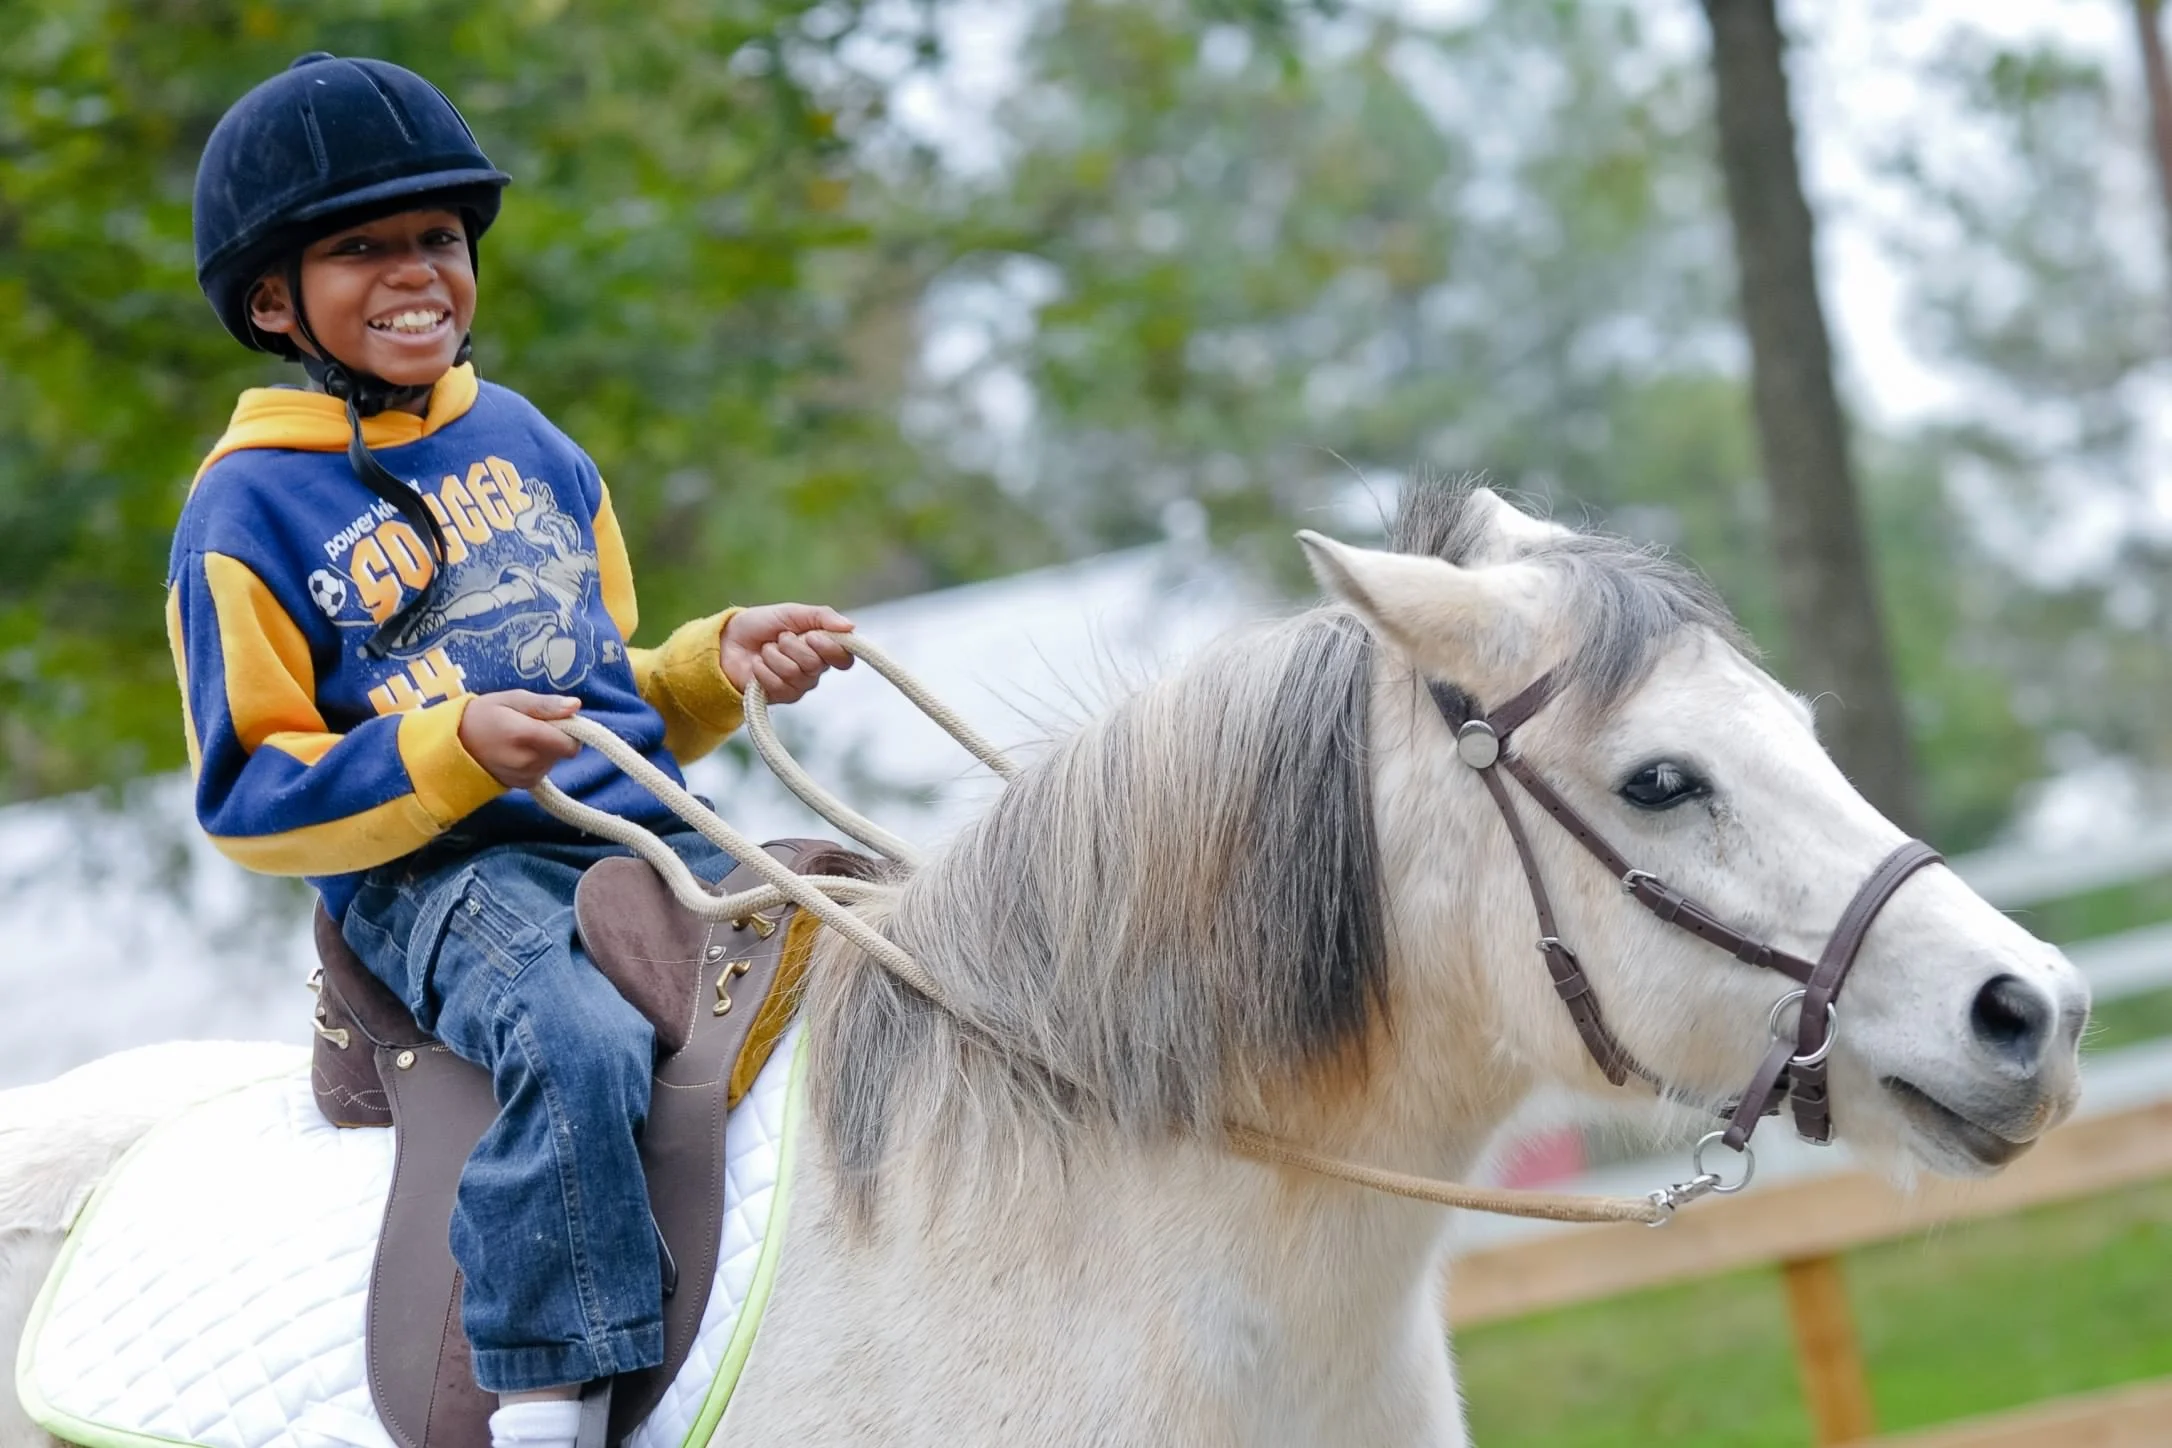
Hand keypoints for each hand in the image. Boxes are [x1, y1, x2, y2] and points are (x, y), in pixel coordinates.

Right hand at [457, 690, 581, 788]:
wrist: (452, 744)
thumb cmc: (482, 715)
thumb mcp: (512, 699)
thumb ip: (546, 705)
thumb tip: (576, 706)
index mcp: (526, 736)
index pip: (570, 744)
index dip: (568, 730)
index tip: (552, 720)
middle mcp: (528, 761)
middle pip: (563, 751)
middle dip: (554, 737)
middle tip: (529, 725)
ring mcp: (525, 777)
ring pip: (554, 761)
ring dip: (545, 750)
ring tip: (519, 738)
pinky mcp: (522, 785)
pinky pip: (543, 771)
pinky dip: (536, 761)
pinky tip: (516, 752)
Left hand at [721, 603, 854, 704]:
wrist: (728, 640)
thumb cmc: (761, 624)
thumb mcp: (791, 612)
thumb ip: (821, 616)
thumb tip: (851, 626)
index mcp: (822, 648)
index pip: (844, 658)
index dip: (830, 649)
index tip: (812, 636)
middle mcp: (815, 670)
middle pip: (816, 665)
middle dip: (792, 646)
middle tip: (779, 637)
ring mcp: (798, 685)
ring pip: (794, 674)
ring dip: (773, 655)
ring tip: (765, 649)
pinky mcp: (780, 697)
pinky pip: (778, 685)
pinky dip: (762, 669)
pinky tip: (757, 664)